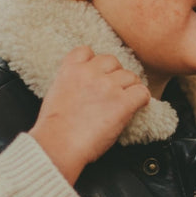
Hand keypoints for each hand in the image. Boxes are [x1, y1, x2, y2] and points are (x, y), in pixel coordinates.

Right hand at [29, 46, 150, 184]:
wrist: (58, 145)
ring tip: (125, 101)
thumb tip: (82, 87)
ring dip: (129, 87)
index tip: (96, 75)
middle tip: (113, 91)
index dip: (94, 63)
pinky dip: (141, 99)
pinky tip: (136, 107)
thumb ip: (70, 82)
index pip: (87, 51)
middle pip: (112, 61)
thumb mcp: (55, 94)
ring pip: (130, 75)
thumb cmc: (54, 129)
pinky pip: (142, 92)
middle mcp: (90, 73)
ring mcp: (108, 86)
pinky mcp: (122, 103)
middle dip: (114, 74)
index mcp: (70, 69)